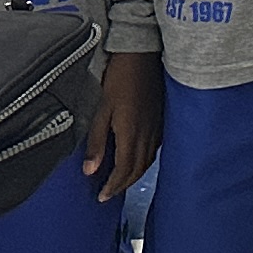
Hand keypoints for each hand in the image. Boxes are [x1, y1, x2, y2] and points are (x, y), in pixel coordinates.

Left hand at [82, 53, 161, 198]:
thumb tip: (90, 171)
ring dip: (134, 174)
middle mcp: (148, 134)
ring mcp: (157, 127)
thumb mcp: (101, 109)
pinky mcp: (162, 119)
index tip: (101, 197)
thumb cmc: (119, 79)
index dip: (113, 186)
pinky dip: (145, 161)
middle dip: (123, 184)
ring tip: (121, 181)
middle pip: (138, 169)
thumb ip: (96, 141)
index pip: (124, 170)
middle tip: (109, 194)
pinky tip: (138, 159)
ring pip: (148, 160)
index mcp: (131, 134)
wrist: (142, 54)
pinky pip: (155, 149)